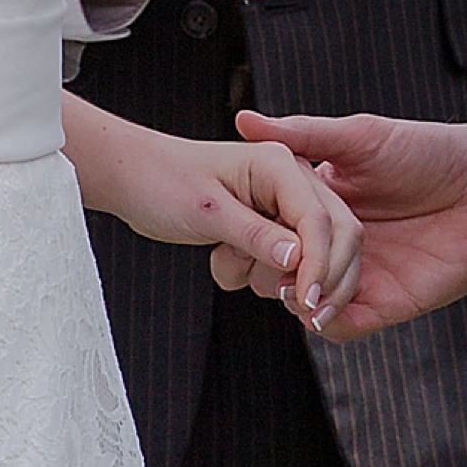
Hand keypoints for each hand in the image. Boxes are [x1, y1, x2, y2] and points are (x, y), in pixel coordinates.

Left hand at [166, 128, 360, 328]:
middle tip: (282, 300)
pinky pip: (284, 262)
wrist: (131, 177)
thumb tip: (297, 260)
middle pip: (335, 239)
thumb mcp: (207, 212)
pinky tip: (226, 262)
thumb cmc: (160, 181)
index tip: (307, 302)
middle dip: (311, 276)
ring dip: (273, 276)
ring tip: (228, 262)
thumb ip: (255, 235)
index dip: (319, 266)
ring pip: (311, 256)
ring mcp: (282, 204)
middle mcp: (290, 181)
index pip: (320, 221)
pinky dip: (258, 274)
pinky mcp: (269, 225)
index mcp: (280, 164)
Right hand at [227, 108, 466, 337]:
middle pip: (283, 273)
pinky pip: (346, 326)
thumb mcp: (359, 137)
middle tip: (264, 267)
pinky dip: (328, 324)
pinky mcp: (388, 303)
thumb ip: (303, 134)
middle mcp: (335, 245)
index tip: (236, 234)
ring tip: (292, 289)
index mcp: (321, 206)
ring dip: (296, 302)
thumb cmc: (428, 151)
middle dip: (268, 275)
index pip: (271, 232)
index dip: (250, 236)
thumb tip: (243, 119)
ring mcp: (361, 276)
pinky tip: (321, 308)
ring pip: (308, 305)